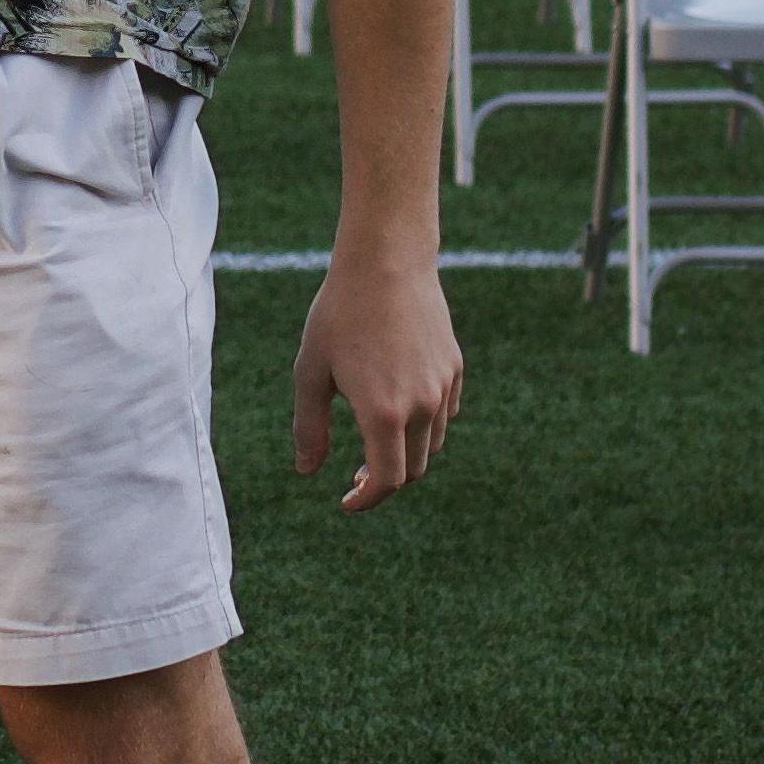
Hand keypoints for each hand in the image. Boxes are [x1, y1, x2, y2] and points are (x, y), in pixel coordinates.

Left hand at [293, 243, 461, 514]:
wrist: (386, 262)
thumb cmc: (339, 315)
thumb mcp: (311, 371)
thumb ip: (309, 427)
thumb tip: (308, 471)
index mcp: (383, 412)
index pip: (386, 480)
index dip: (367, 500)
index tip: (347, 502)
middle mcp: (422, 405)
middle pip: (412, 469)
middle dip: (384, 480)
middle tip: (355, 474)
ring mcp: (444, 387)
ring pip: (432, 444)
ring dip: (405, 454)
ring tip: (375, 441)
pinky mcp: (455, 368)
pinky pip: (445, 414)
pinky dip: (425, 426)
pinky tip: (399, 409)